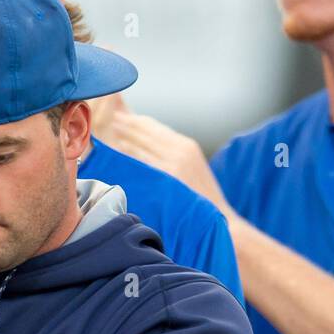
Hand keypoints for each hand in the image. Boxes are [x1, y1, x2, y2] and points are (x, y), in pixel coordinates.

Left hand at [92, 95, 227, 211]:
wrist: (219, 216)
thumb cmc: (204, 196)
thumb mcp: (194, 168)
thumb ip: (176, 155)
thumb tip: (153, 149)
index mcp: (188, 145)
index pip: (157, 128)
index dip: (139, 121)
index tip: (125, 117)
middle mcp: (182, 149)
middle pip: (149, 131)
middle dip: (130, 123)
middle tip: (114, 117)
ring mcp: (176, 161)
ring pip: (145, 142)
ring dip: (128, 133)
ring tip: (114, 128)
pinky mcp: (170, 175)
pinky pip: (146, 159)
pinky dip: (132, 151)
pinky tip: (121, 147)